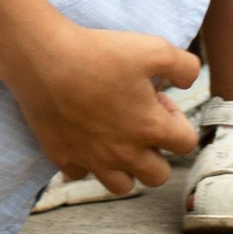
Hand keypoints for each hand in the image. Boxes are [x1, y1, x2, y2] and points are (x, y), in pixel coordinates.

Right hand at [7, 20, 199, 192]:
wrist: (44, 60)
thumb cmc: (100, 52)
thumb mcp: (154, 47)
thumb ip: (185, 66)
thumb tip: (188, 82)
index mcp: (150, 128)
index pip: (186, 144)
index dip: (177, 121)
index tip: (158, 101)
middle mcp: (124, 153)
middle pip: (157, 176)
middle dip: (156, 152)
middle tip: (139, 122)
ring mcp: (92, 159)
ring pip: (122, 186)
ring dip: (125, 167)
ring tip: (115, 137)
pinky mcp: (62, 157)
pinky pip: (81, 174)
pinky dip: (86, 161)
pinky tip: (82, 136)